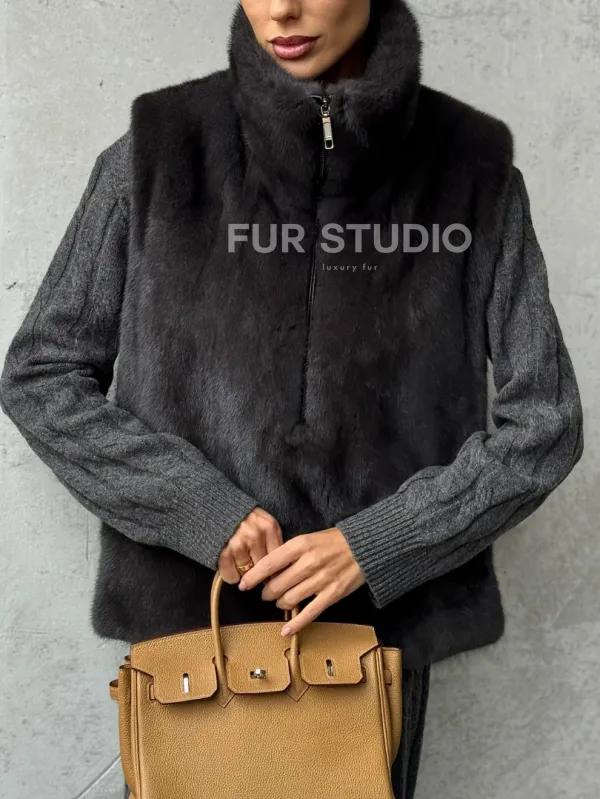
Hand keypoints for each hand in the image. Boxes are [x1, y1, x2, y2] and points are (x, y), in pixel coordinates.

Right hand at [218, 507, 282, 583]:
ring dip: (244, 575)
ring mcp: (239, 542)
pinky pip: (231, 574)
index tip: (273, 576)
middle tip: (255, 574)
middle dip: (259, 573)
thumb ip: (272, 539)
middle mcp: (256, 534)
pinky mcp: (224, 550)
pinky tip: (232, 573)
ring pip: (247, 572)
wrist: (216, 506)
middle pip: (263, 566)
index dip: (276, 569)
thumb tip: (281, 568)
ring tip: (241, 568)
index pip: (278, 556)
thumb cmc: (243, 517)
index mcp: (269, 527)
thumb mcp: (263, 522)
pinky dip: (231, 577)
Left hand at [237, 527, 365, 635]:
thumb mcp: (308, 538)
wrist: (364, 546)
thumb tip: (268, 569)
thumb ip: (289, 552)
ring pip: (289, 599)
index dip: (253, 577)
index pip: (269, 564)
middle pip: (276, 585)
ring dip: (279, 603)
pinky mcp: (332, 594)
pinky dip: (295, 624)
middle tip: (265, 593)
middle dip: (266, 593)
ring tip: (279, 601)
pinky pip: (309, 613)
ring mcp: (321, 580)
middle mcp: (309, 563)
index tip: (243, 584)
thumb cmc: (334, 541)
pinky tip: (286, 630)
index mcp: (301, 545)